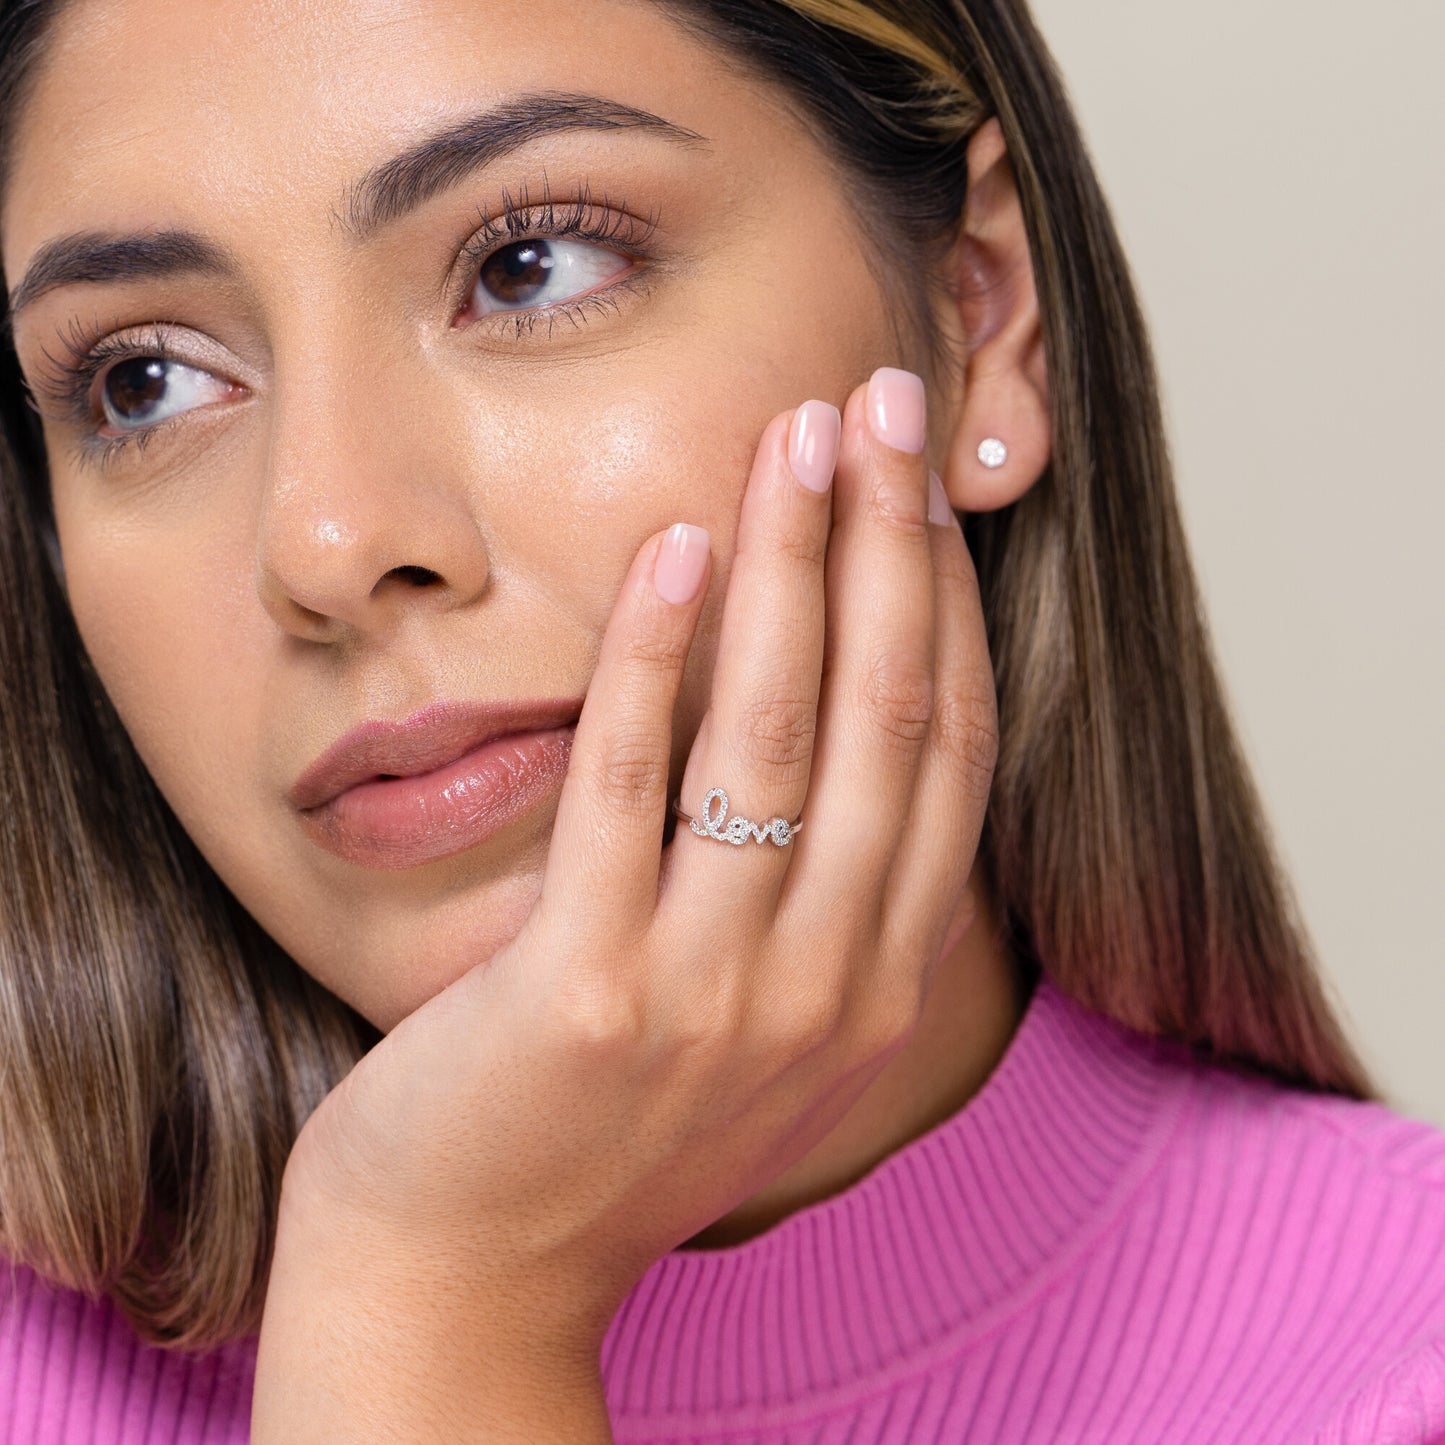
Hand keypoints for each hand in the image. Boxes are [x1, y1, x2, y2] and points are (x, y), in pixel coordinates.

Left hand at [251, 367, 998, 1440]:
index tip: (927, 483)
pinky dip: (657, 658)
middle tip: (883, 404)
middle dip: (891, 544)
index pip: (952, 751)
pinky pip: (634, 793)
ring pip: (779, 736)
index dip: (946, 602)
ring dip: (794, 567)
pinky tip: (671, 548)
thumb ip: (824, 898)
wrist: (476, 1267)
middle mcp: (831, 988)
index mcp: (885, 983)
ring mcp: (717, 997)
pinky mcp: (590, 995)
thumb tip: (848, 727)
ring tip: (795, 437)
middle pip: (890, 717)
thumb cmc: (609, 1121)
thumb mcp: (760, 1021)